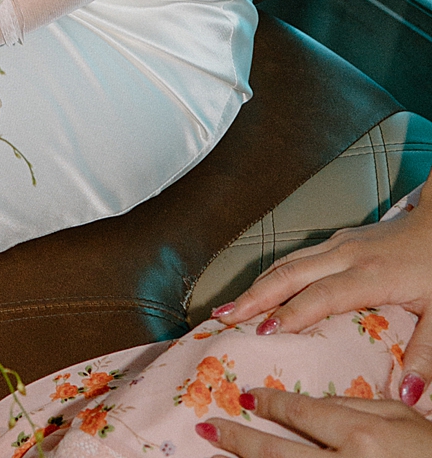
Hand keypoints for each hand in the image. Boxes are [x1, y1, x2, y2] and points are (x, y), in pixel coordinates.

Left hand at [205, 388, 431, 457]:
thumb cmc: (430, 449)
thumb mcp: (400, 419)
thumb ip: (355, 406)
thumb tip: (313, 402)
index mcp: (360, 436)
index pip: (301, 413)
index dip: (270, 404)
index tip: (246, 397)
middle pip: (278, 454)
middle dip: (238, 441)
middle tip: (208, 429)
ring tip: (216, 456)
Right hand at [216, 192, 431, 397]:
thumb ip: (425, 356)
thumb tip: (407, 395)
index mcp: (369, 274)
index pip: (320, 295)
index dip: (289, 313)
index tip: (261, 332)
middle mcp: (346, 254)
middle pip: (290, 273)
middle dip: (253, 296)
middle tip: (223, 318)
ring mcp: (339, 242)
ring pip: (288, 262)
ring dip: (256, 284)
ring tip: (229, 307)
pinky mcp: (339, 239)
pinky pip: (297, 257)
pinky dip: (272, 274)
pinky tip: (261, 289)